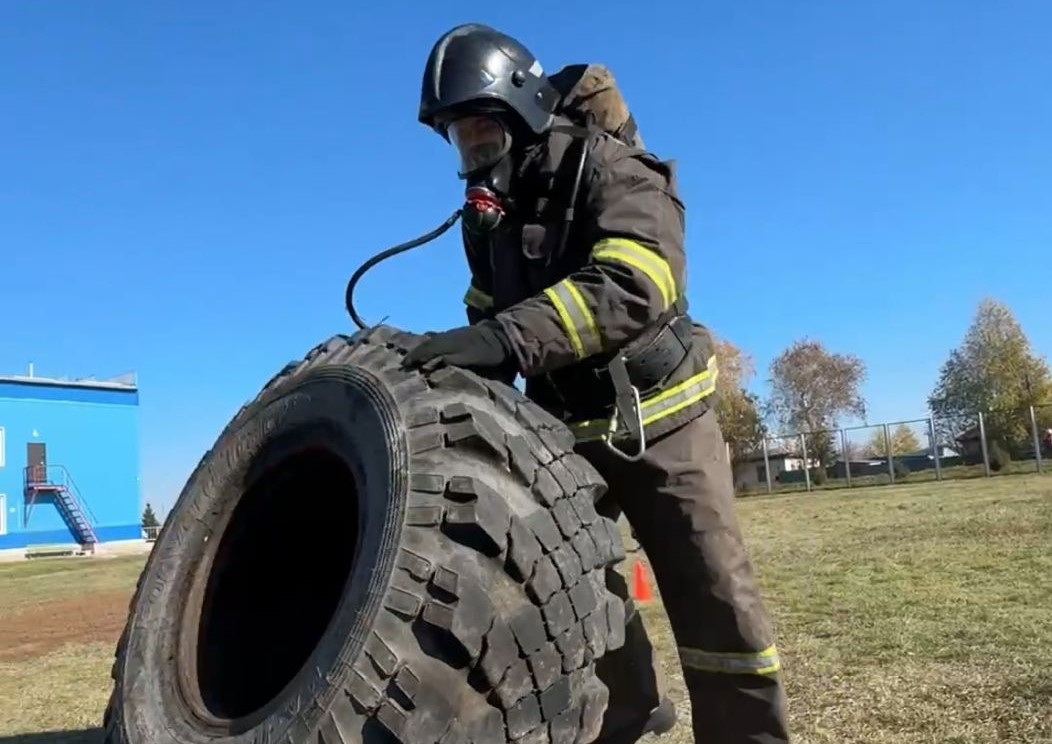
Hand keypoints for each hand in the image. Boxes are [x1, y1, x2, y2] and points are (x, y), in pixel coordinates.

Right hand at [402, 320, 516, 373]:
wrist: (503, 336)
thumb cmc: (488, 352)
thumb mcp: (472, 358)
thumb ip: (453, 359)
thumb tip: (433, 362)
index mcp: (449, 343)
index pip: (426, 349)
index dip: (414, 357)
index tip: (404, 366)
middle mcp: (447, 336)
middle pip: (426, 344)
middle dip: (415, 353)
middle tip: (404, 363)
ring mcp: (453, 334)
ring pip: (432, 341)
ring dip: (422, 349)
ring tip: (413, 358)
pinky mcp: (458, 336)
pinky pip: (438, 340)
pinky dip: (430, 346)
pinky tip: (430, 350)